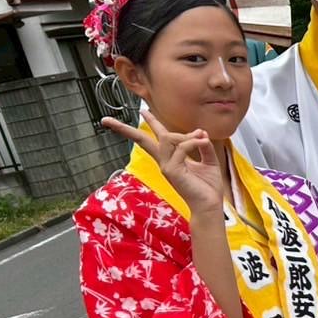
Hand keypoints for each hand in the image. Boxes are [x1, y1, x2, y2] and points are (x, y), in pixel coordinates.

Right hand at [102, 109, 226, 213]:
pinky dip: (194, 142)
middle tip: (108, 119)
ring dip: (186, 135)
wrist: (209, 206)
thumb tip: (201, 132)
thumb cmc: (208, 187)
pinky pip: (181, 147)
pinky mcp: (171, 171)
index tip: (142, 111)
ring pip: (166, 138)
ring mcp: (165, 166)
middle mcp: (164, 161)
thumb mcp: (209, 161)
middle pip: (142, 140)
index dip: (150, 123)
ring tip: (202, 136)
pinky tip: (203, 142)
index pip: (154, 139)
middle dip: (125, 129)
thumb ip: (203, 146)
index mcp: (170, 158)